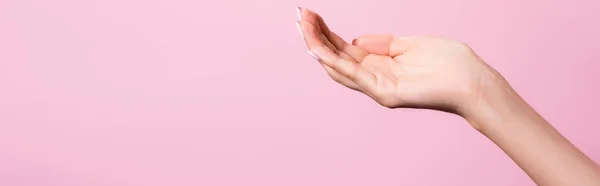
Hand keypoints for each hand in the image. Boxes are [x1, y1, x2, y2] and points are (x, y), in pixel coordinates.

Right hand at [296, 7, 503, 114]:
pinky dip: (333, 61)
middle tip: (299, 16)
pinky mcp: (384, 93)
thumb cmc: (449, 63)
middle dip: (315, 36)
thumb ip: (382, 43)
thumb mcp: (409, 44)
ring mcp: (377, 87)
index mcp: (379, 65)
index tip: (311, 15)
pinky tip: (318, 47)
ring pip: (338, 66)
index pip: (344, 49)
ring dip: (318, 46)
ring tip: (303, 25)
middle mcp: (374, 78)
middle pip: (335, 57)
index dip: (326, 33)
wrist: (473, 80)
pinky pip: (353, 75)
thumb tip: (355, 39)